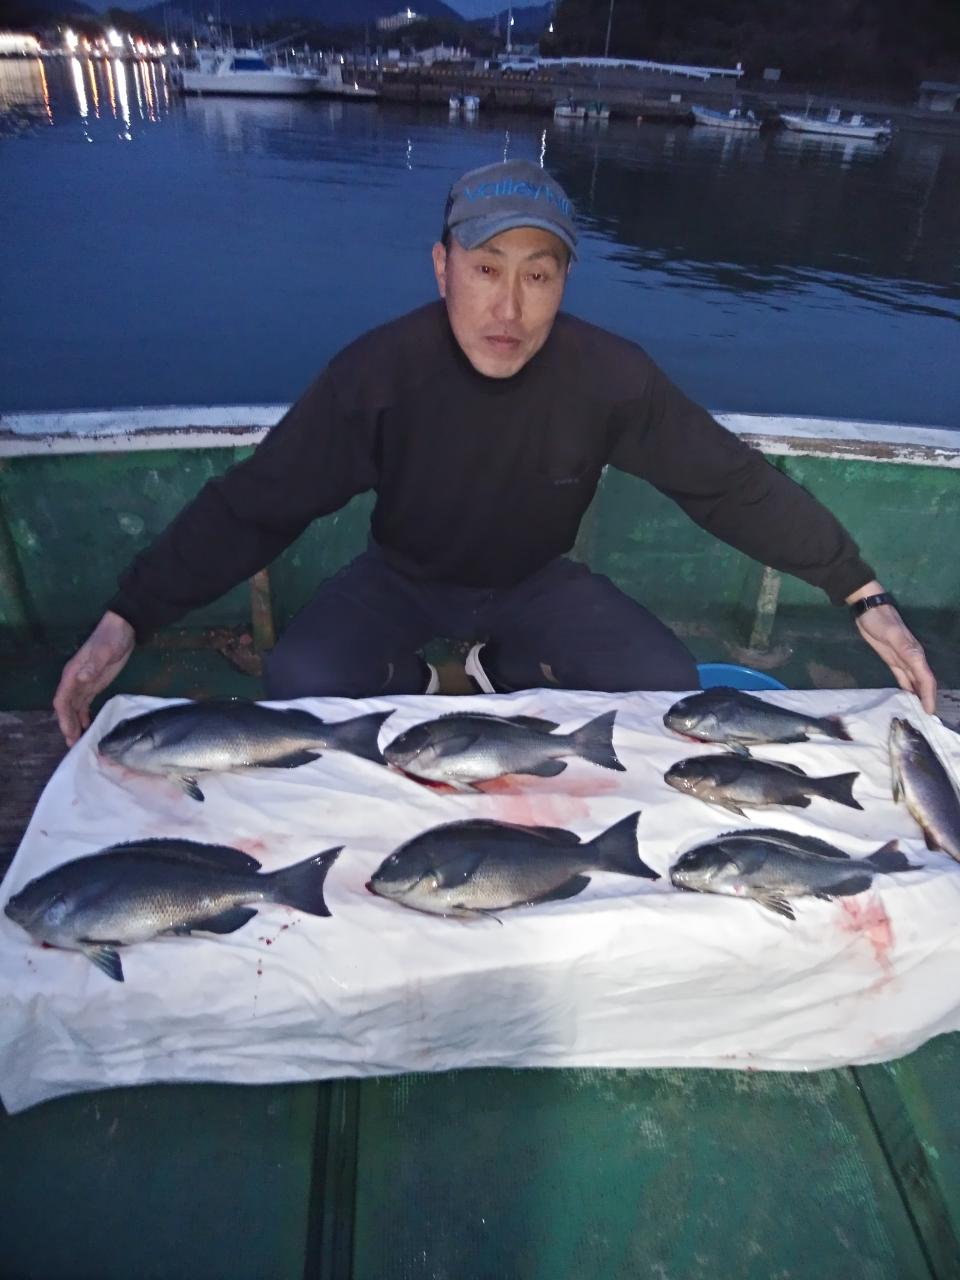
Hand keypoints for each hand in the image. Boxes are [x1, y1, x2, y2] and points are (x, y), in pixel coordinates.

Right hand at [53, 611, 135, 745]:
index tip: (68, 732)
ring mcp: (84, 683)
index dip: (63, 718)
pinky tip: (88, 727)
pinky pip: (85, 704)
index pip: (62, 700)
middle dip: (68, 725)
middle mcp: (74, 681)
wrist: (122, 629)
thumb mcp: (103, 651)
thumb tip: (81, 678)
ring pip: (74, 708)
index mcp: (72, 674)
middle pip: (66, 708)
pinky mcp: (95, 685)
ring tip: (79, 741)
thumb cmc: (110, 639)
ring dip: (75, 724)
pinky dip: (84, 716)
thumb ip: (92, 665)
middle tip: (73, 745)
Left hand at [847, 582, 936, 714]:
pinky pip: (904, 678)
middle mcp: (913, 659)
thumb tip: (920, 662)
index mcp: (915, 654)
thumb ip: (905, 648)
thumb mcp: (892, 634)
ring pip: (916, 682)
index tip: (930, 712)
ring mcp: (903, 660)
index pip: (926, 679)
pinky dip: (908, 688)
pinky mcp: (893, 660)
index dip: (929, 696)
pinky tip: (908, 698)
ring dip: (919, 696)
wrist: (869, 609)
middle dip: (928, 699)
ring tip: (919, 713)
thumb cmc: (881, 620)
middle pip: (924, 683)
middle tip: (927, 719)